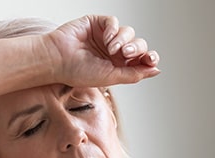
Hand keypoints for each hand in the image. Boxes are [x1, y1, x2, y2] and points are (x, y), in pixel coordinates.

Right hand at [45, 15, 159, 86]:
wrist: (58, 60)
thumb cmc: (78, 72)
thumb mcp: (111, 77)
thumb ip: (134, 74)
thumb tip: (156, 70)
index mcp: (118, 65)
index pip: (140, 59)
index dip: (149, 58)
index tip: (151, 59)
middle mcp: (113, 51)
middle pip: (137, 45)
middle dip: (136, 49)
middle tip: (125, 54)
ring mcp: (105, 36)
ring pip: (128, 32)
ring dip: (123, 40)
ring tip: (112, 49)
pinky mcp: (97, 23)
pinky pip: (114, 22)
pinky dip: (113, 30)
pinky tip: (106, 39)